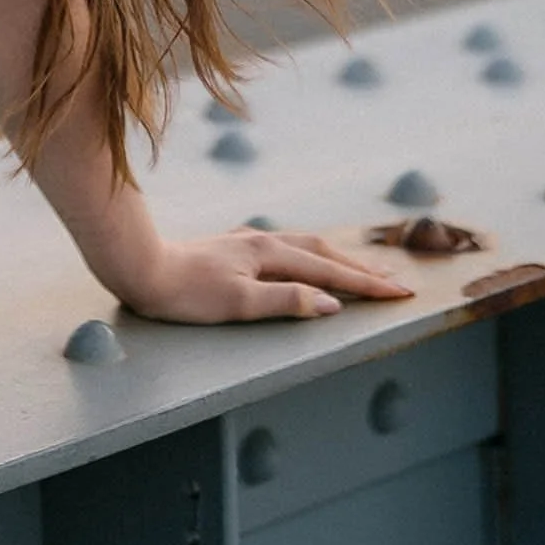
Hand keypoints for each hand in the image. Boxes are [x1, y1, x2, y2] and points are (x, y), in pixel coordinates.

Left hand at [115, 230, 416, 324]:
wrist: (141, 268)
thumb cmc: (186, 293)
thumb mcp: (238, 303)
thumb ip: (287, 301)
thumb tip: (332, 303)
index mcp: (270, 254)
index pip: (331, 271)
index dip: (368, 284)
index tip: (402, 293)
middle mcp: (264, 241)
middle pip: (325, 251)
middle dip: (363, 268)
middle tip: (398, 281)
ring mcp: (249, 243)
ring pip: (308, 246)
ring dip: (340, 258)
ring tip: (364, 268)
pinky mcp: (237, 249)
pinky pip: (290, 248)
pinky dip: (314, 254)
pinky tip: (308, 260)